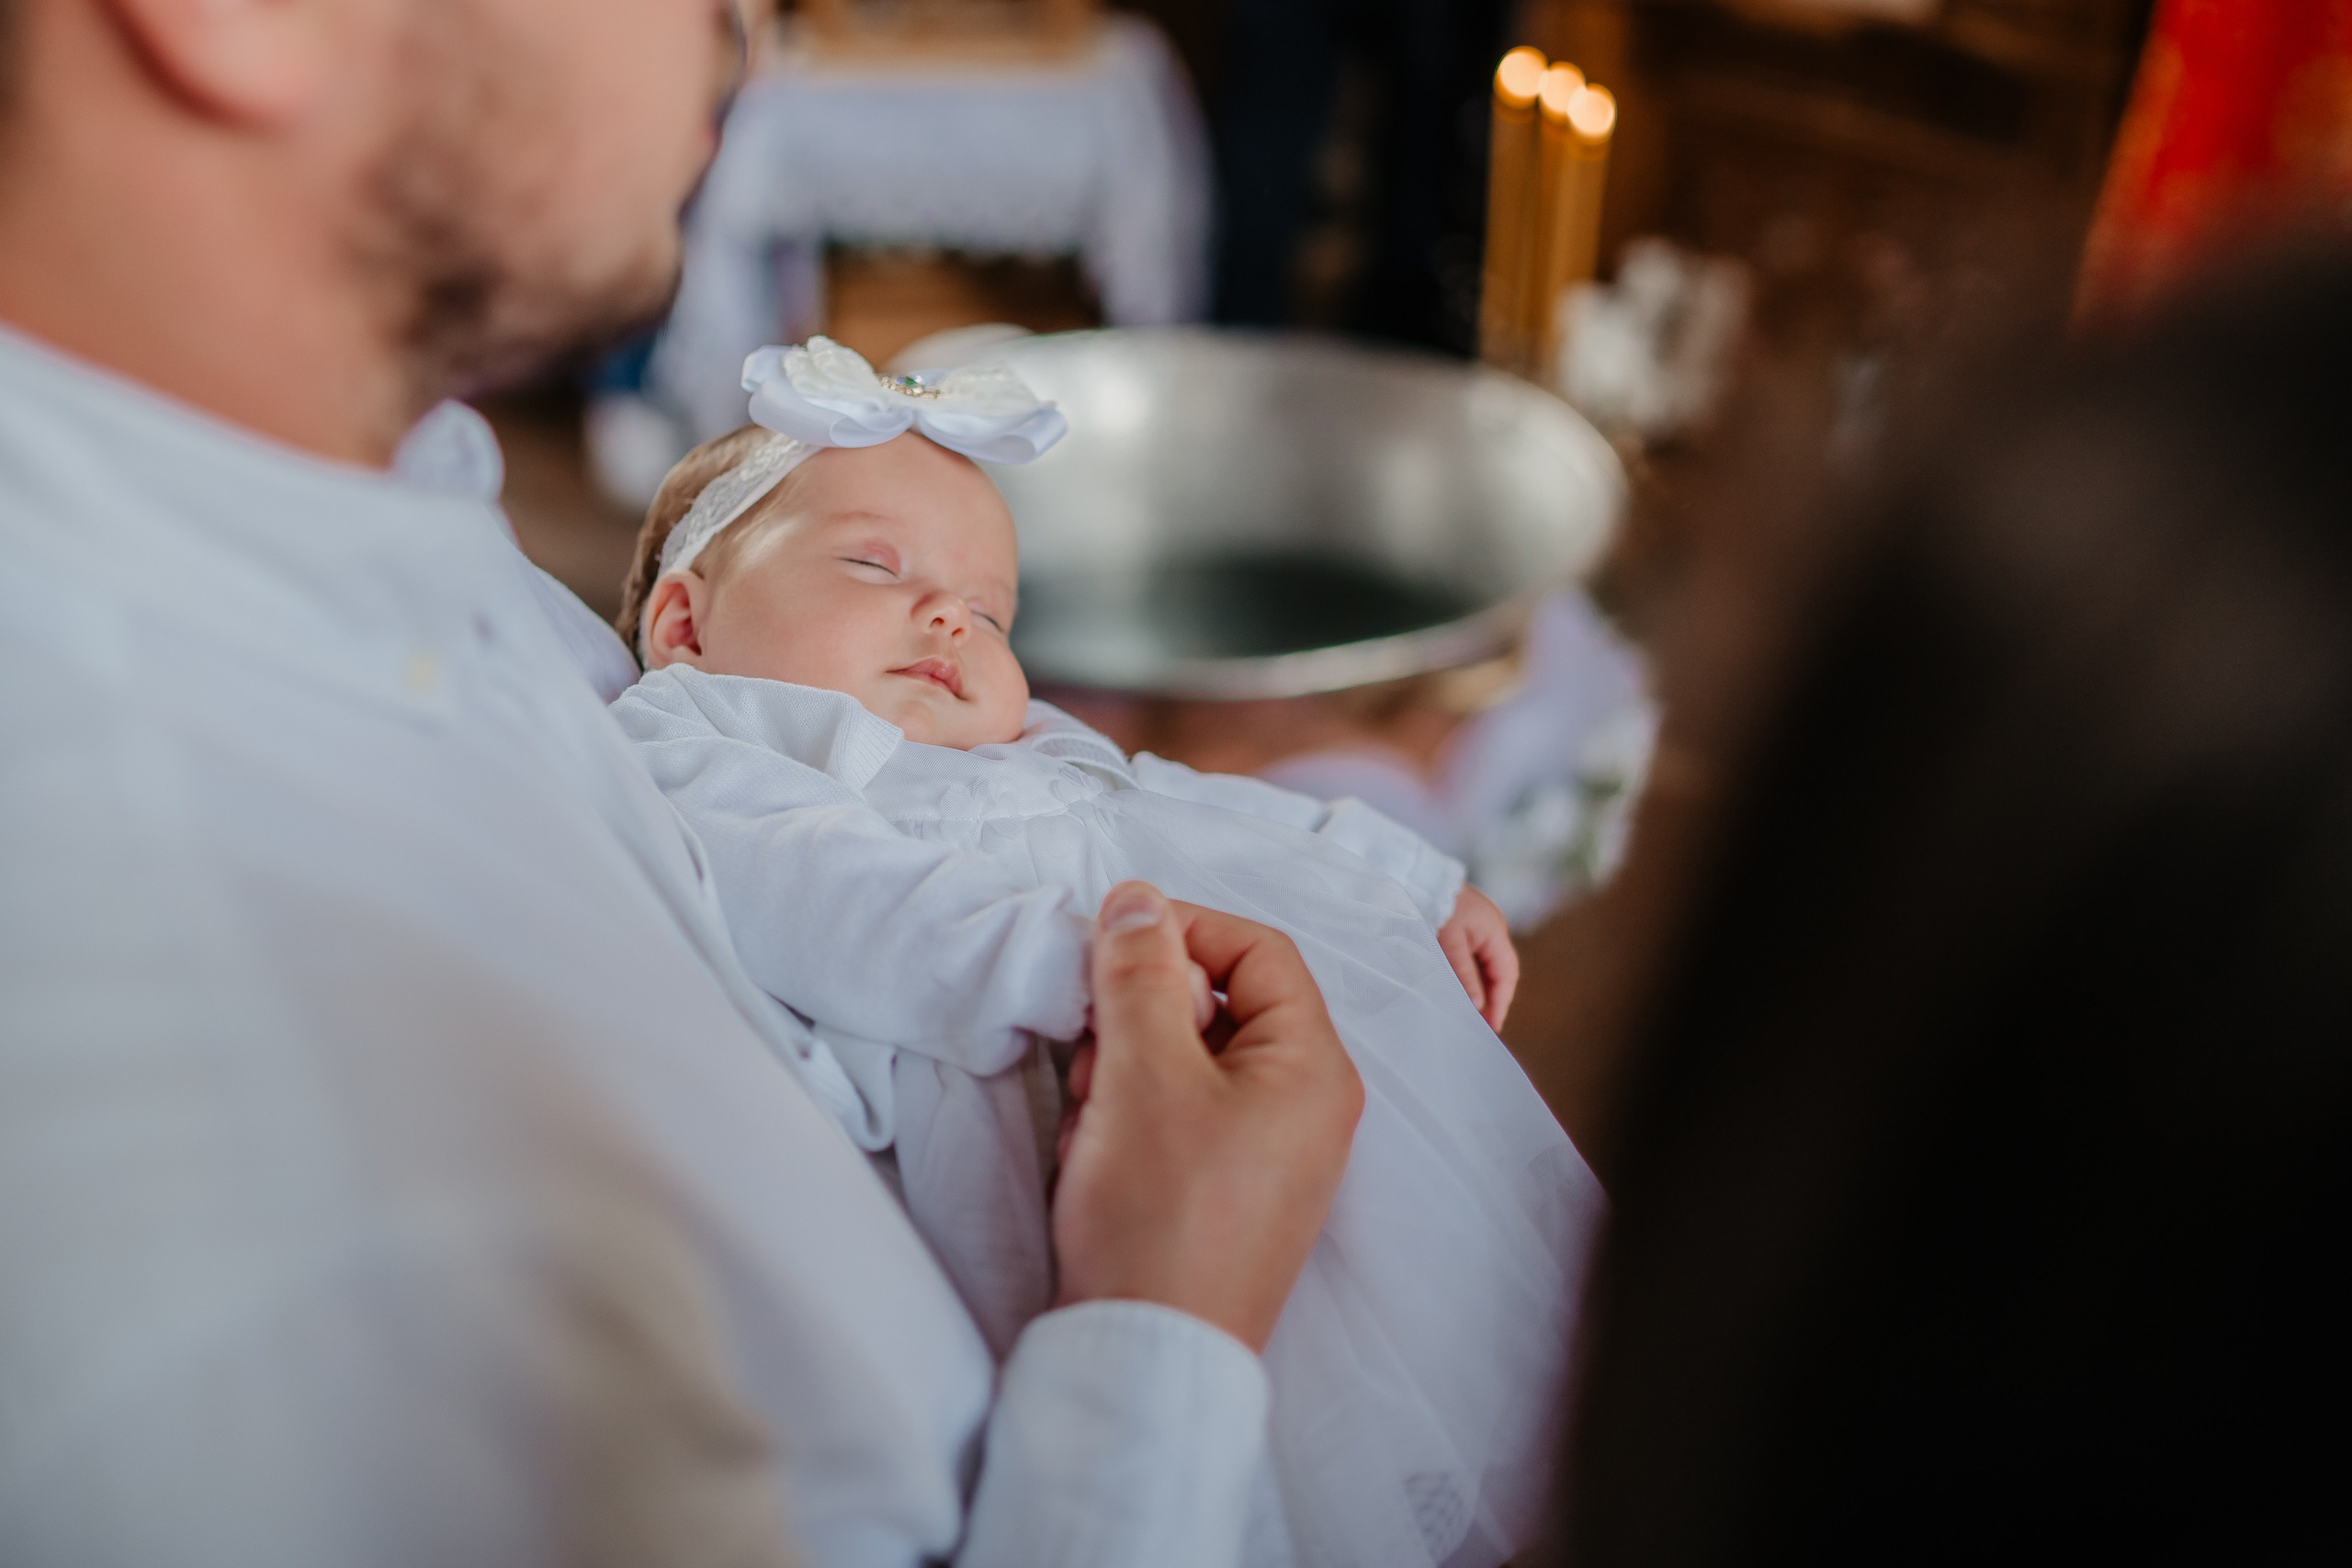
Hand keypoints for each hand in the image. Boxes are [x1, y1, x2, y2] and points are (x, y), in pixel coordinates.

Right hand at [1052, 882, 1362, 1351]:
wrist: (1147, 1360)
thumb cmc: (1157, 1211)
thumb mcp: (1141, 1072)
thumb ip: (1139, 974)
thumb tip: (1137, 899)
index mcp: (1313, 1067)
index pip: (1258, 950)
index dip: (1181, 930)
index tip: (1107, 943)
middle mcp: (1311, 1107)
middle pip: (1224, 1003)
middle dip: (1144, 1009)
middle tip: (1093, 1046)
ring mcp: (1275, 1155)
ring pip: (1194, 1061)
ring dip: (1129, 1063)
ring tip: (1092, 1110)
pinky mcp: (1234, 1195)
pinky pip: (1187, 1117)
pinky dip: (1136, 1113)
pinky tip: (1098, 1149)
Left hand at [1437, 884, 1518, 1029]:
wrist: (1420, 875)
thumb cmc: (1435, 905)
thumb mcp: (1449, 943)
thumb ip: (1464, 975)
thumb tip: (1477, 1006)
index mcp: (1495, 932)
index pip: (1506, 975)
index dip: (1500, 1003)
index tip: (1492, 1028)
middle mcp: (1493, 930)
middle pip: (1500, 972)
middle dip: (1492, 999)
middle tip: (1482, 1026)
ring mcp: (1482, 927)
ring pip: (1487, 966)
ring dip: (1481, 989)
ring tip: (1472, 1014)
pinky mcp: (1468, 927)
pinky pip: (1475, 957)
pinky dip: (1471, 976)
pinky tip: (1462, 991)